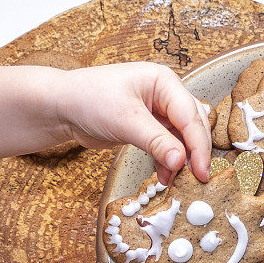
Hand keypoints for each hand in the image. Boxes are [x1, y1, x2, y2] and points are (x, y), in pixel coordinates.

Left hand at [55, 62, 211, 184]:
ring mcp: (158, 111)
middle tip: (196, 179)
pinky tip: (164, 176)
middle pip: (192, 126)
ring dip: (180, 160)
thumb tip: (181, 161)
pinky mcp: (149, 127)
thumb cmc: (88, 99)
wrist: (62, 107)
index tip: (201, 171)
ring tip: (175, 180)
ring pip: (182, 138)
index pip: (191, 116)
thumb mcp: (125, 121)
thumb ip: (156, 142)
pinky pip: (167, 145)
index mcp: (164, 81)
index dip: (198, 146)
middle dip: (194, 153)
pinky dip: (168, 161)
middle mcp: (165, 94)